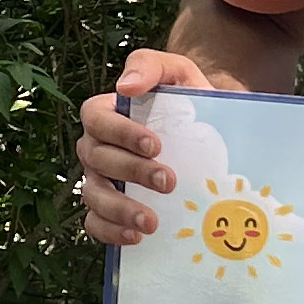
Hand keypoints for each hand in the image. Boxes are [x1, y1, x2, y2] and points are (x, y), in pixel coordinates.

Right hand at [76, 47, 218, 243]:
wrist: (211, 135)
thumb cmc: (189, 101)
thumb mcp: (178, 72)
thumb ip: (151, 66)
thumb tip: (125, 87)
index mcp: (106, 115)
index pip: (95, 119)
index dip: (120, 133)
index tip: (155, 145)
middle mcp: (97, 149)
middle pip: (97, 159)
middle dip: (131, 172)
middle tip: (169, 181)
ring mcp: (101, 181)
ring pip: (92, 195)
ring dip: (120, 209)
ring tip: (151, 222)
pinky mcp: (110, 210)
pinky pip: (95, 224)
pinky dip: (111, 232)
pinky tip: (137, 237)